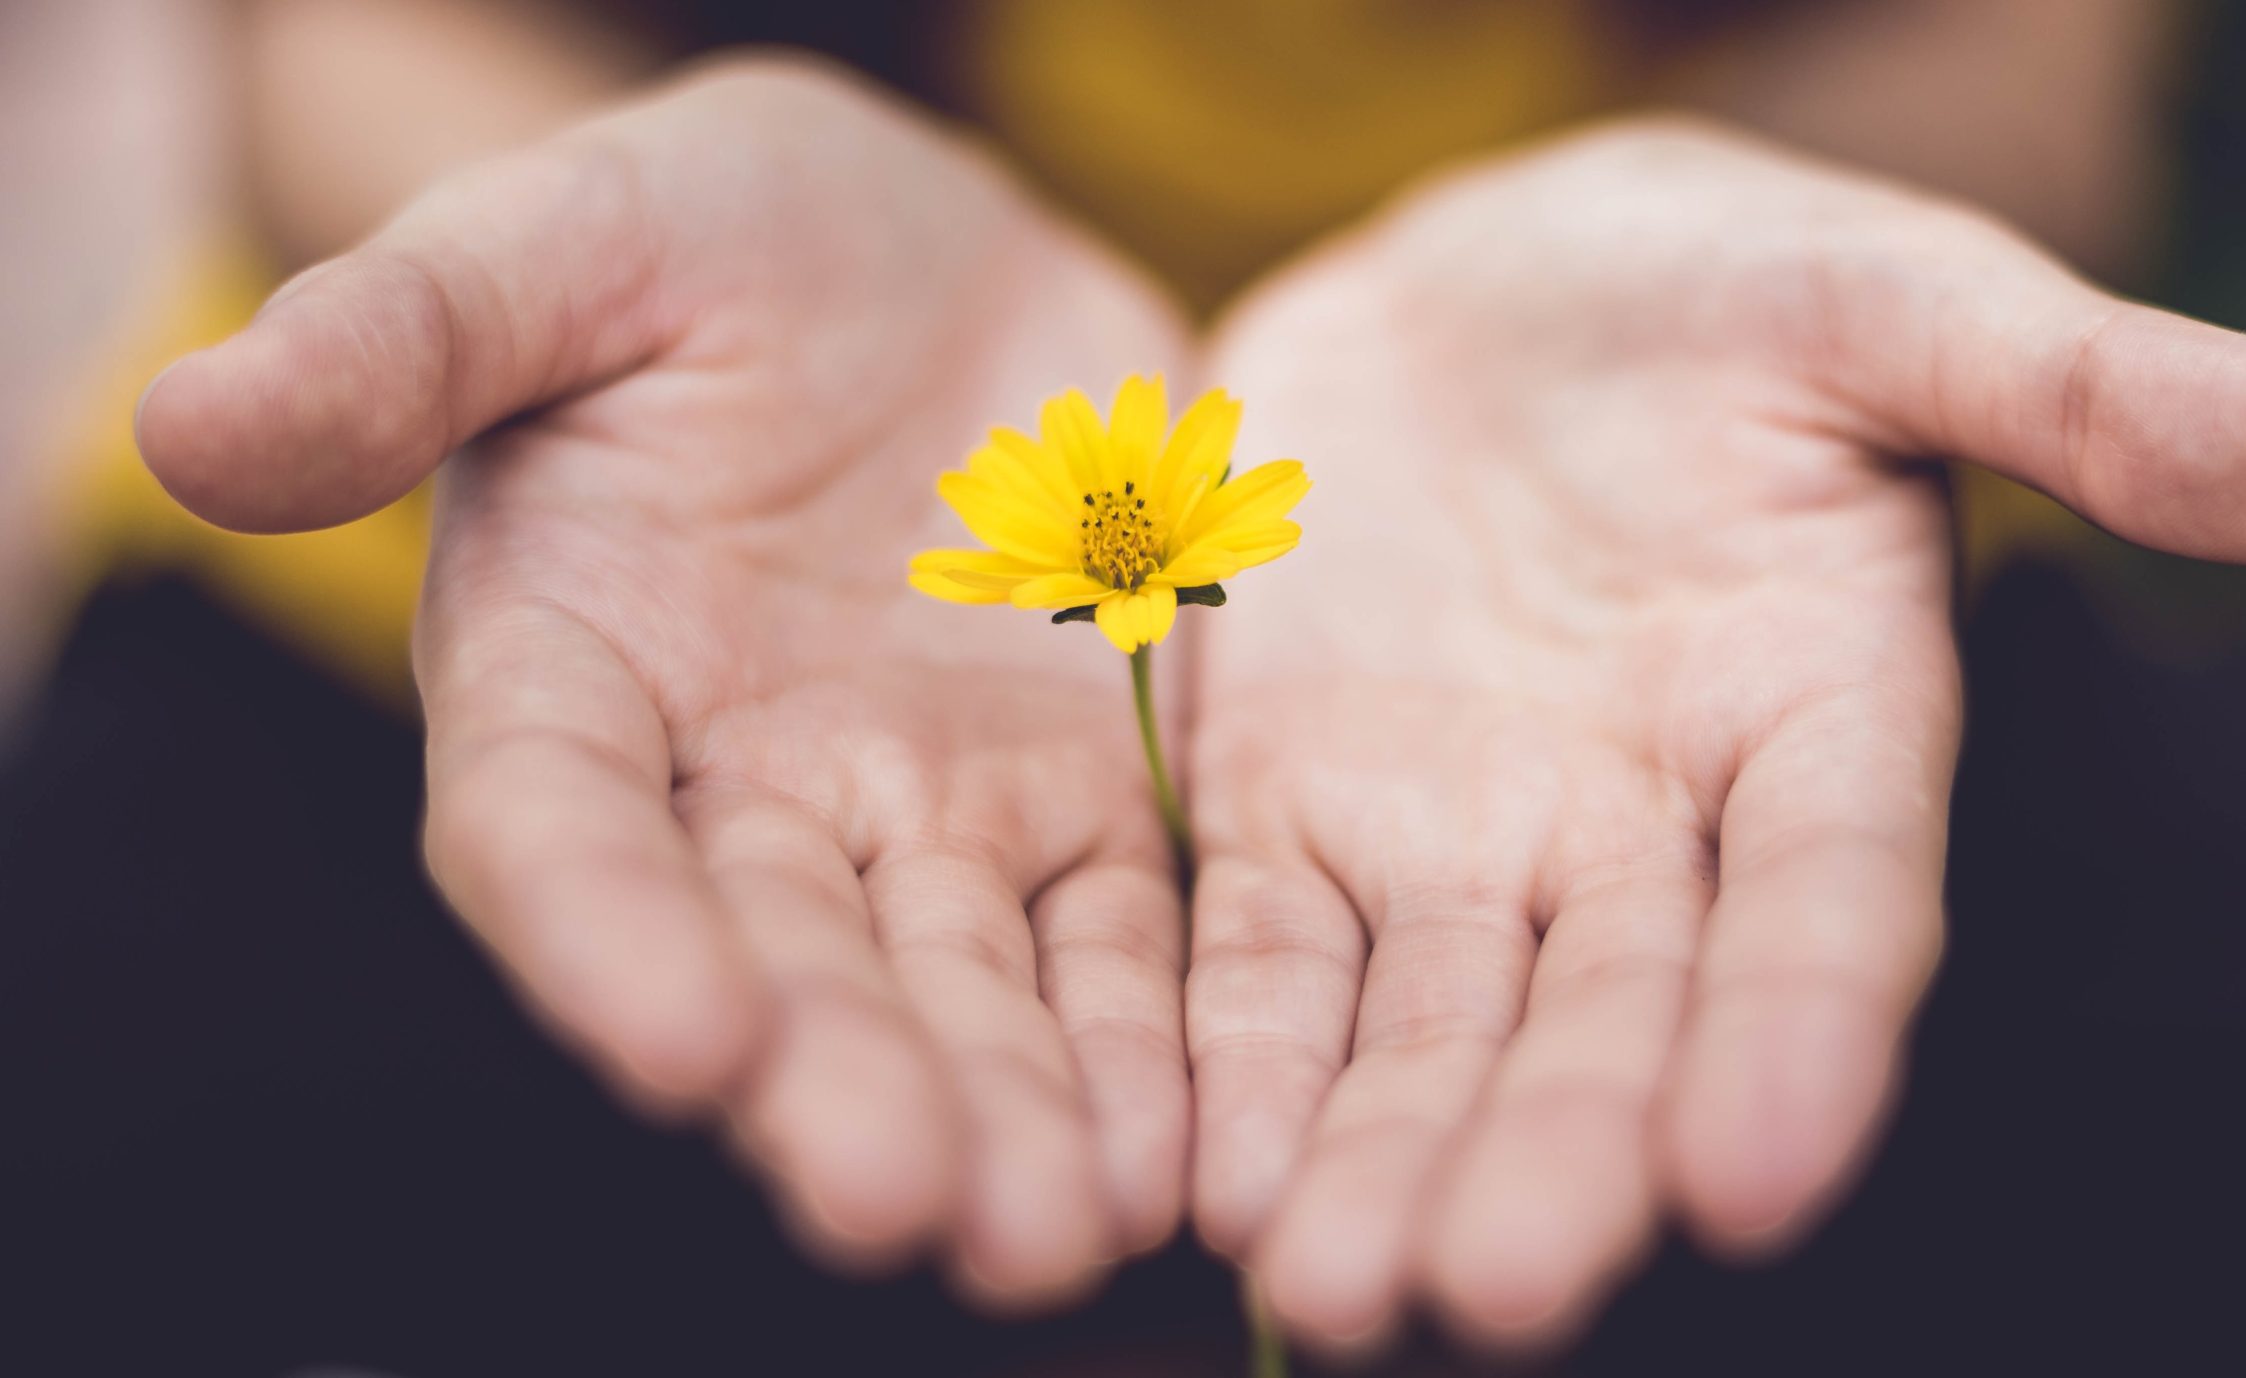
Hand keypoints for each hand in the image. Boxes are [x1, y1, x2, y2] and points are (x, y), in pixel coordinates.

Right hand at [137, 59, 1193, 1306]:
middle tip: (906, 1205)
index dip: (608, 938)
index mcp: (572, 667)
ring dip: (1006, 1112)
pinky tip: (1182, 1149)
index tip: (684, 1044)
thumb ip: (410, 333)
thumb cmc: (710, 233)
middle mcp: (736, 784)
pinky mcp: (1078, 797)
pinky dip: (1146, 1040)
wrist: (927, 254)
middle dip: (838, 1085)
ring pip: (958, 984)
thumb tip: (187, 421)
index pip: (559, 827)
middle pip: (777, 959)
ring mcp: (919, 808)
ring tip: (1057, 1229)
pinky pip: (1116, 935)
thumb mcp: (569, 238)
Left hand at [1183, 120, 2245, 1352]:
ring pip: (1431, 1028)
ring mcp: (1463, 837)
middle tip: (1494, 1291)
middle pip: (1613, 1016)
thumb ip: (2088, 388)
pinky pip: (1264, 958)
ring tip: (1330, 1286)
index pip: (1833, 901)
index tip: (1757, 1174)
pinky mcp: (1297, 813)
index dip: (1803, 1032)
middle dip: (1559, 1153)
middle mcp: (1648, 827)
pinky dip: (1240, 1061)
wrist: (1479, 290)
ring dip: (1383, 1157)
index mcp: (1821, 717)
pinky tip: (1207, 1175)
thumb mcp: (1889, 298)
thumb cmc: (1716, 287)